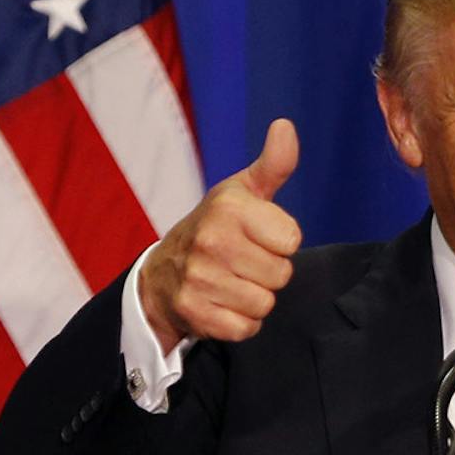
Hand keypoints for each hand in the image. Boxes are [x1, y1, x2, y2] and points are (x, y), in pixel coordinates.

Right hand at [138, 116, 302, 344]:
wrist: (162, 273)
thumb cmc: (215, 228)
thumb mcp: (242, 192)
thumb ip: (273, 164)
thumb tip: (285, 126)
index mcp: (229, 207)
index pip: (291, 241)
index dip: (280, 242)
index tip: (258, 237)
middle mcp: (211, 241)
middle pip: (281, 276)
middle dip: (268, 273)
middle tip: (242, 263)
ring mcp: (199, 278)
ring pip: (265, 304)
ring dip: (254, 299)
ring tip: (232, 282)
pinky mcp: (194, 312)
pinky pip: (246, 328)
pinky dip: (240, 322)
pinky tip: (223, 303)